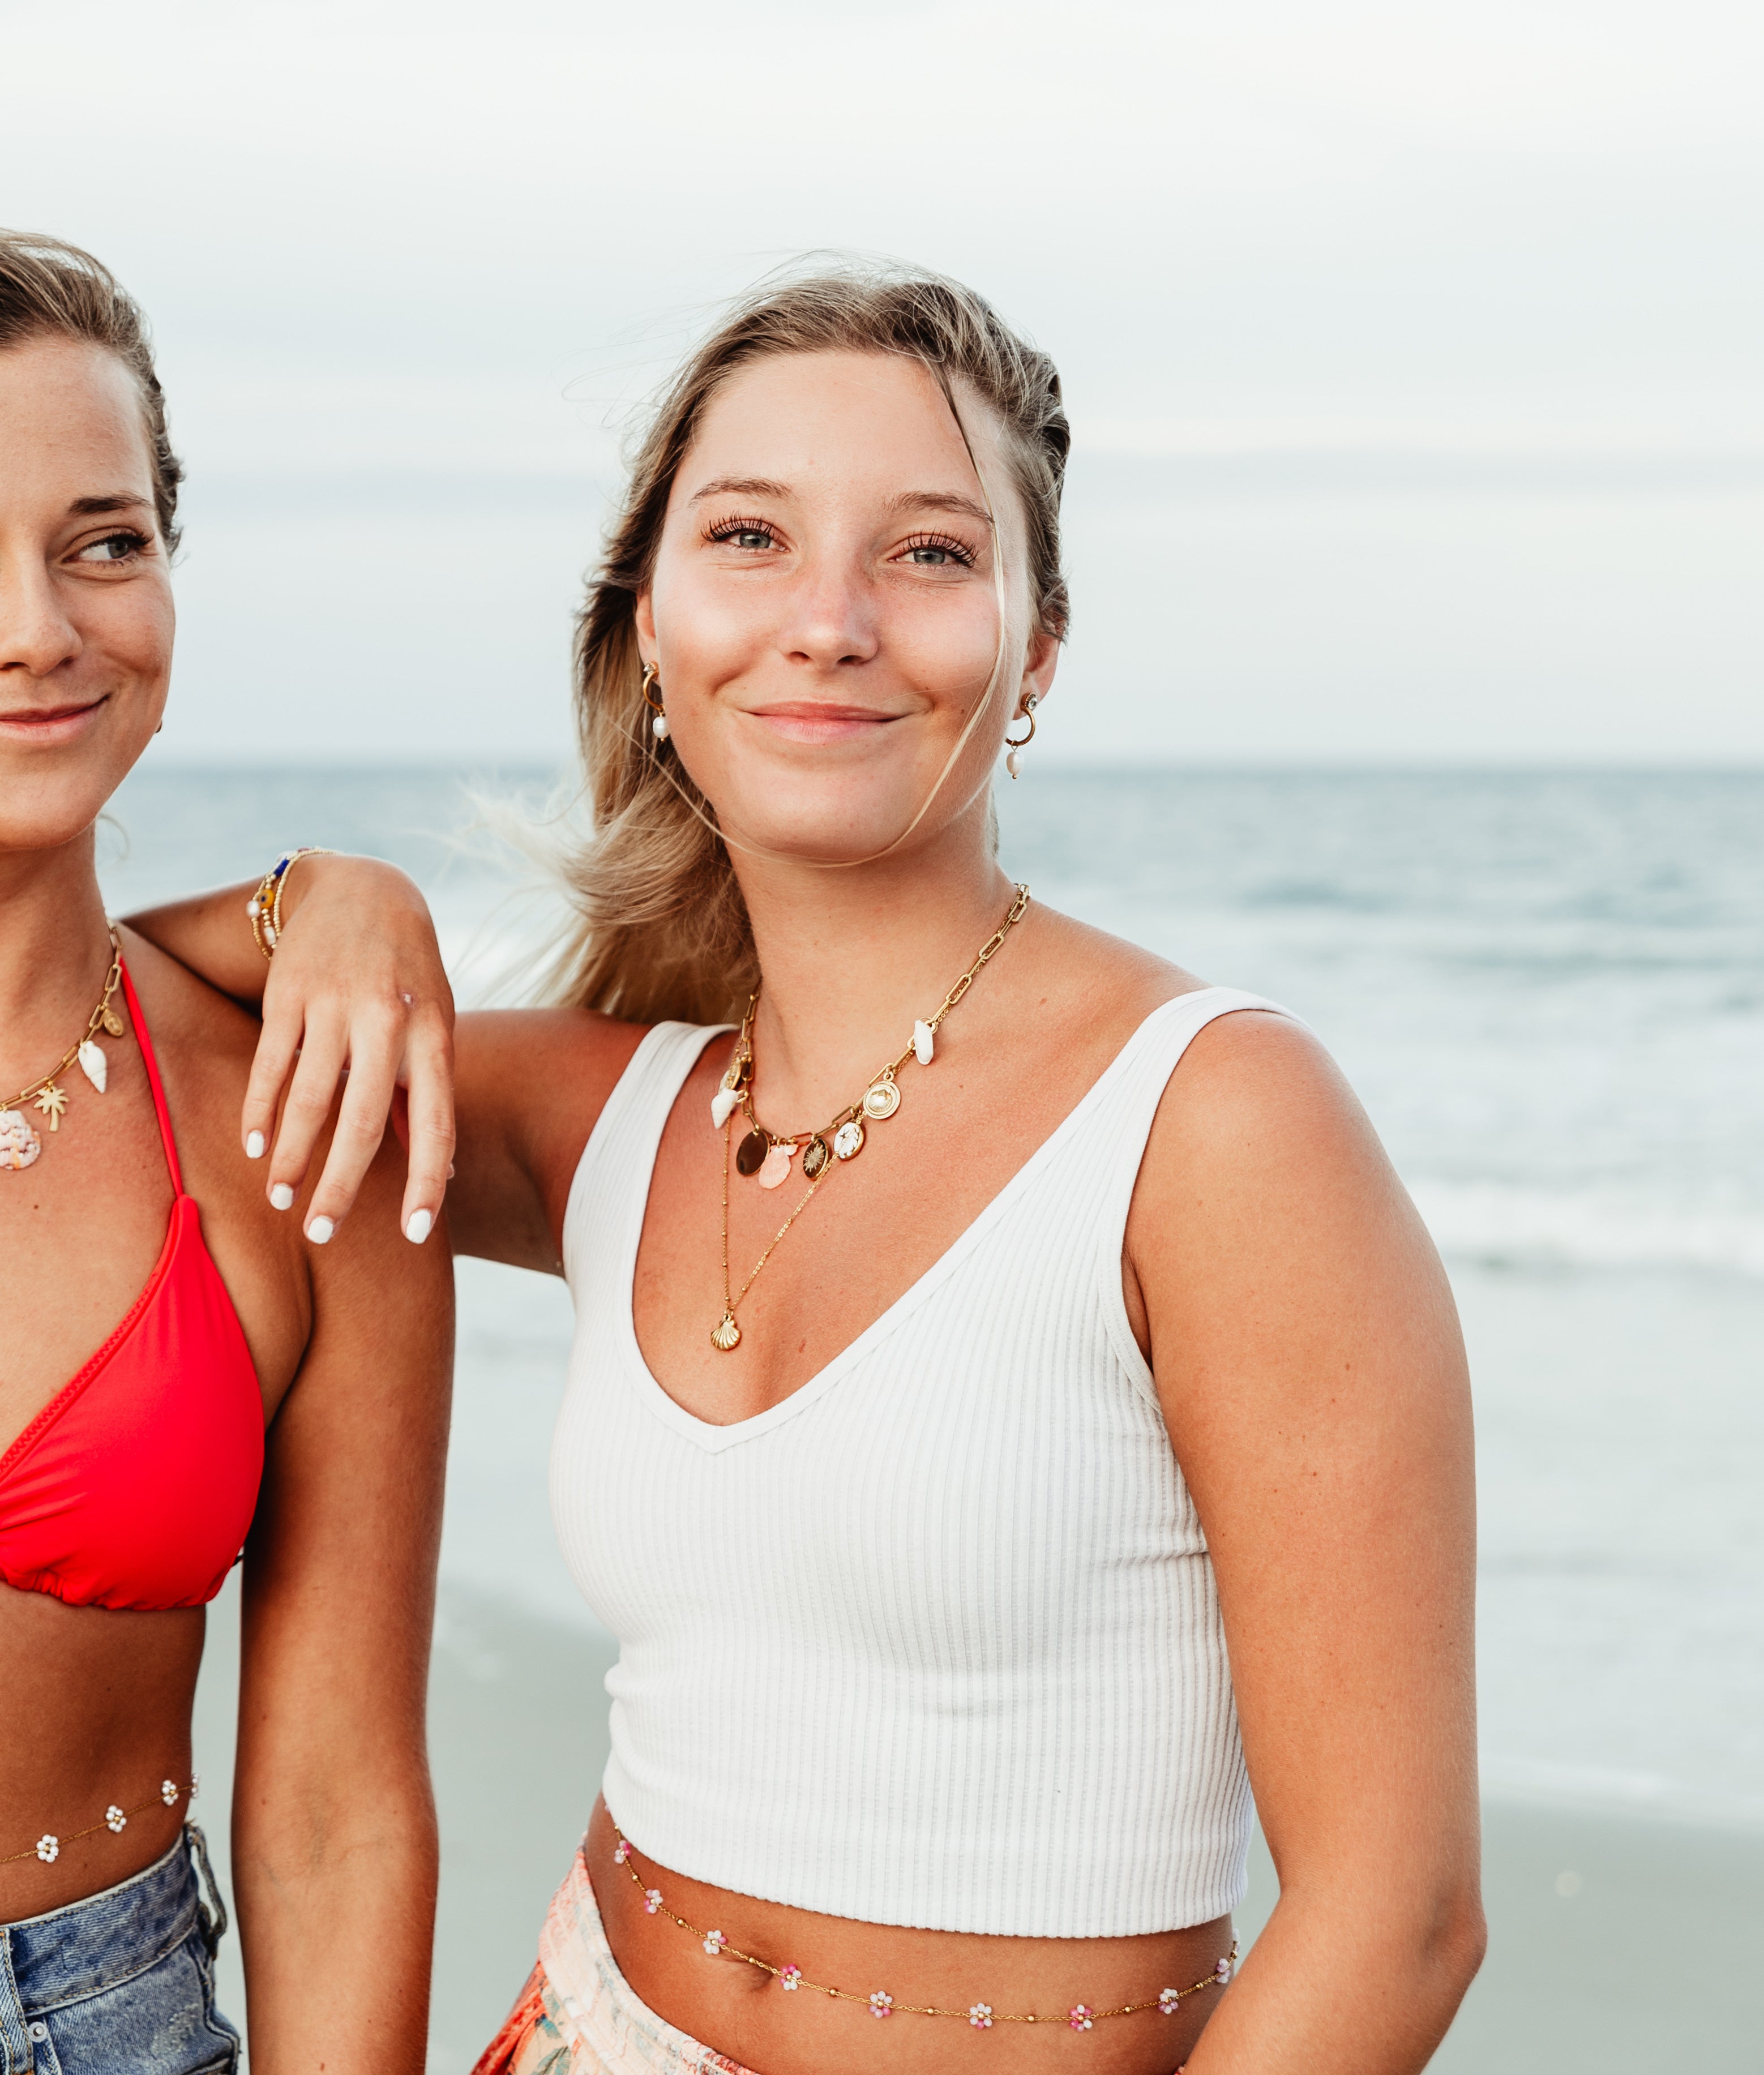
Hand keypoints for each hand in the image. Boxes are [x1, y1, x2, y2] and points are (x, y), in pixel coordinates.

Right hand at [244, 857, 455, 1242]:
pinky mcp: (289, 992)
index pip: (437, 1121)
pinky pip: (270, 1063)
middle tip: (322, 1233)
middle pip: (361, 1120)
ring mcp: (334, 1003)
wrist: (362, 888)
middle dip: (340, 1184)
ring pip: (308, 1098)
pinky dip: (260, 1110)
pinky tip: (256, 1147)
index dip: (428, 1180)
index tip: (416, 1233)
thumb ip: (427, 1091)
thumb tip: (443, 1171)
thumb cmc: (408, 973)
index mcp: (434, 1032)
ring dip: (292, 1157)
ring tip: (282, 1199)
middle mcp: (386, 1018)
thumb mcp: (435, 1022)